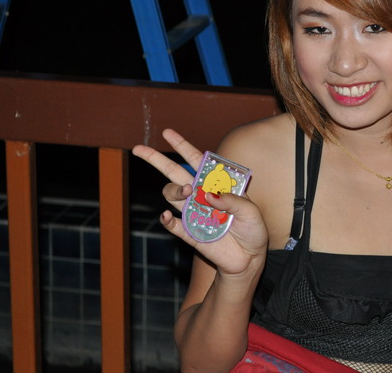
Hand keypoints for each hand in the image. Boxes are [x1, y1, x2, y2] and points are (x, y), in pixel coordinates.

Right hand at [132, 129, 268, 275]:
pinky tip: (167, 216)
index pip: (196, 161)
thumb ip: (232, 201)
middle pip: (174, 174)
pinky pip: (172, 224)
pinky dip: (167, 220)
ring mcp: (193, 213)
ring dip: (174, 189)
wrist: (249, 258)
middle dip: (156, 160)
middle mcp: (201, 195)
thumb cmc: (252, 230)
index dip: (182, 146)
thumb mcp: (251, 212)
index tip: (167, 133)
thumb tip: (207, 195)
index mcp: (216, 184)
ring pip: (171, 195)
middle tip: (139, 149)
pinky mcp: (189, 233)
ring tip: (187, 191)